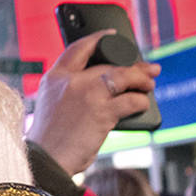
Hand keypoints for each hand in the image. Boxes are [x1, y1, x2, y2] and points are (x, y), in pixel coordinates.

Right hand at [26, 30, 160, 175]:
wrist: (46, 160)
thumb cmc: (50, 138)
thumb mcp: (52, 104)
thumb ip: (70, 90)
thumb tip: (106, 85)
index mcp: (54, 78)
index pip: (79, 48)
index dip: (99, 38)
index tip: (113, 35)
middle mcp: (70, 81)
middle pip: (109, 63)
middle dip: (132, 66)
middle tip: (148, 69)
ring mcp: (87, 94)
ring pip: (123, 77)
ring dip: (141, 80)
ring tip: (149, 85)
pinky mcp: (102, 112)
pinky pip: (130, 100)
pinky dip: (140, 101)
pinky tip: (142, 104)